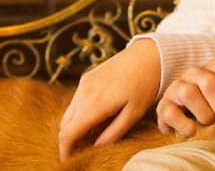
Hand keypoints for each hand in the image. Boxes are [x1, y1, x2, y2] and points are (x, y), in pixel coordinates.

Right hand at [57, 38, 160, 161]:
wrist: (149, 54)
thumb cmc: (146, 84)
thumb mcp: (134, 113)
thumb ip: (114, 133)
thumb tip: (96, 148)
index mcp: (94, 103)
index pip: (68, 133)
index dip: (65, 151)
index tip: (69, 162)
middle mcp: (84, 92)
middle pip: (65, 125)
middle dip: (69, 142)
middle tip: (81, 154)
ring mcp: (84, 83)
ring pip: (69, 113)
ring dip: (73, 128)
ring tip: (88, 140)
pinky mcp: (87, 78)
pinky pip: (76, 102)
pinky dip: (78, 115)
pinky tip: (94, 121)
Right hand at [155, 58, 214, 136]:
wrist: (185, 111)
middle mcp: (195, 72)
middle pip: (210, 83)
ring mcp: (177, 86)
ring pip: (189, 94)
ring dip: (203, 115)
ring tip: (208, 123)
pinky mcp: (164, 105)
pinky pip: (172, 112)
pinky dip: (185, 125)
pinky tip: (193, 131)